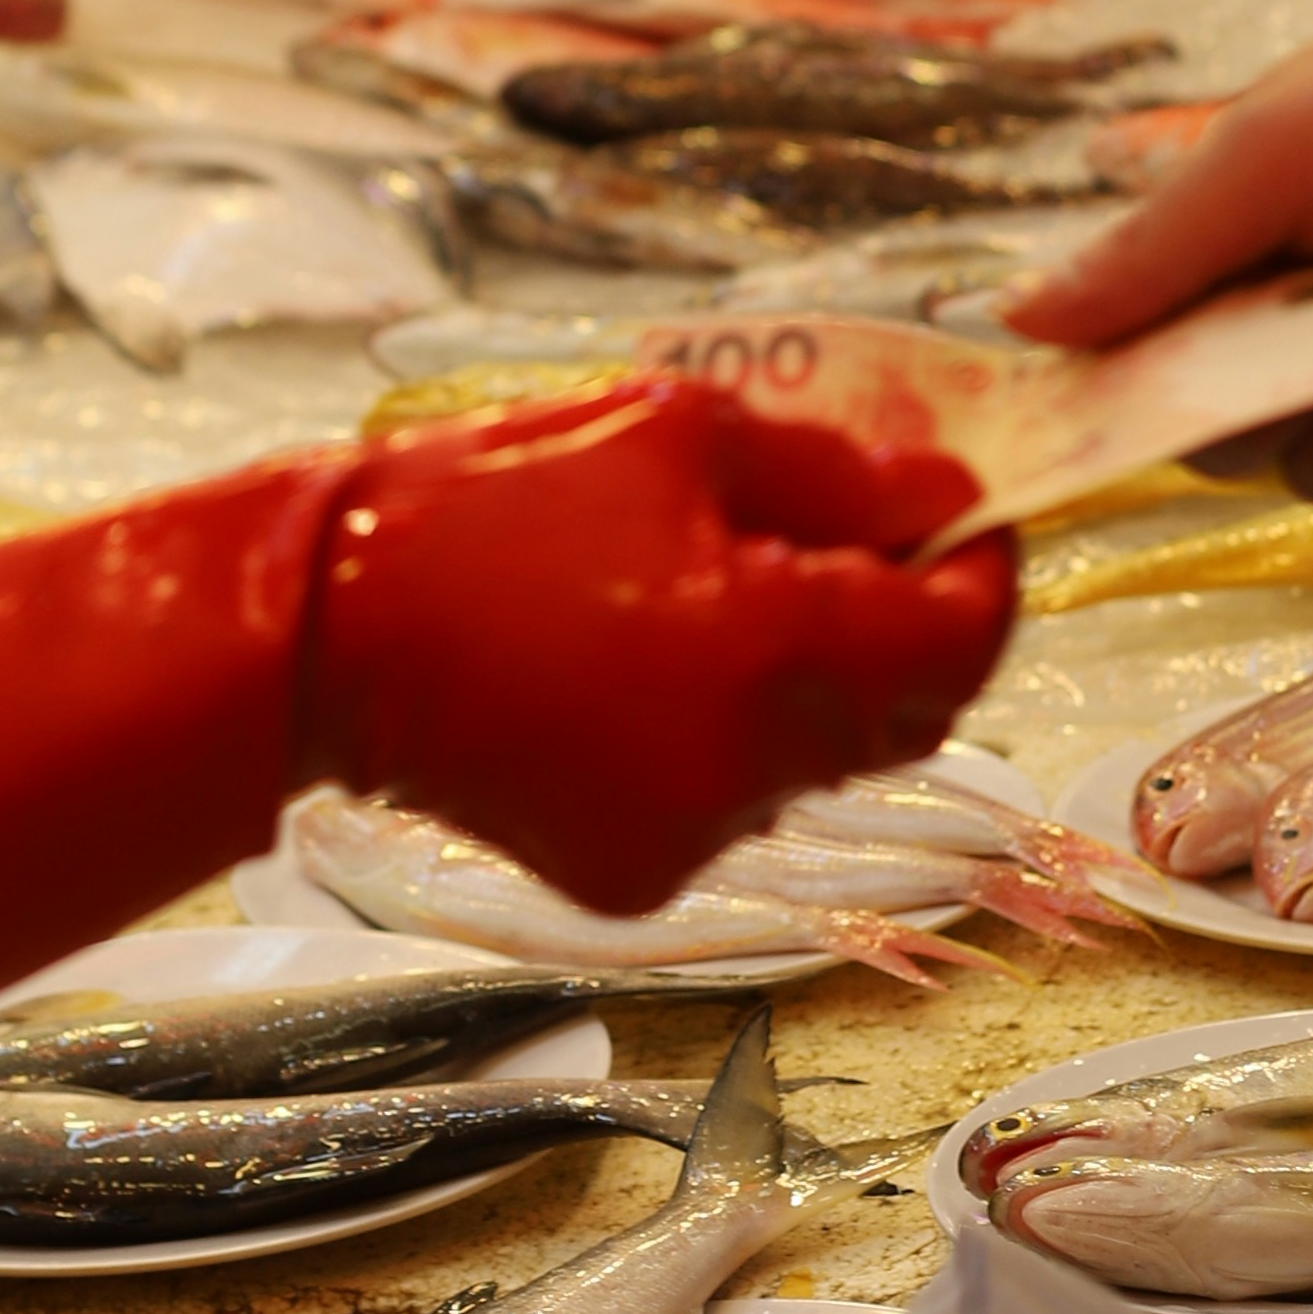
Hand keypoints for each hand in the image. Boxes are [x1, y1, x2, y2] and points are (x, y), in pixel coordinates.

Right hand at [311, 381, 1016, 917]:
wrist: (328, 630)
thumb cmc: (490, 507)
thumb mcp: (677, 433)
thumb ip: (833, 474)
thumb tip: (938, 496)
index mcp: (774, 650)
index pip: (961, 643)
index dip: (985, 578)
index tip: (968, 523)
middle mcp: (752, 770)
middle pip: (905, 716)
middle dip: (902, 632)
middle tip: (858, 548)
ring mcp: (694, 840)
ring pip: (813, 763)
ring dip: (799, 684)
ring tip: (701, 598)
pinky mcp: (635, 880)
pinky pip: (726, 805)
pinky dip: (716, 742)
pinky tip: (633, 675)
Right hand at [1000, 0, 1312, 519]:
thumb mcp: (1268, 153)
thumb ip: (1152, 253)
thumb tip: (1015, 318)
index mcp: (1241, 250)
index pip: (1142, 359)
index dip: (1118, 395)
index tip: (1097, 415)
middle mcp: (1310, 325)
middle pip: (1220, 441)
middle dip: (1246, 407)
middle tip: (1286, 345)